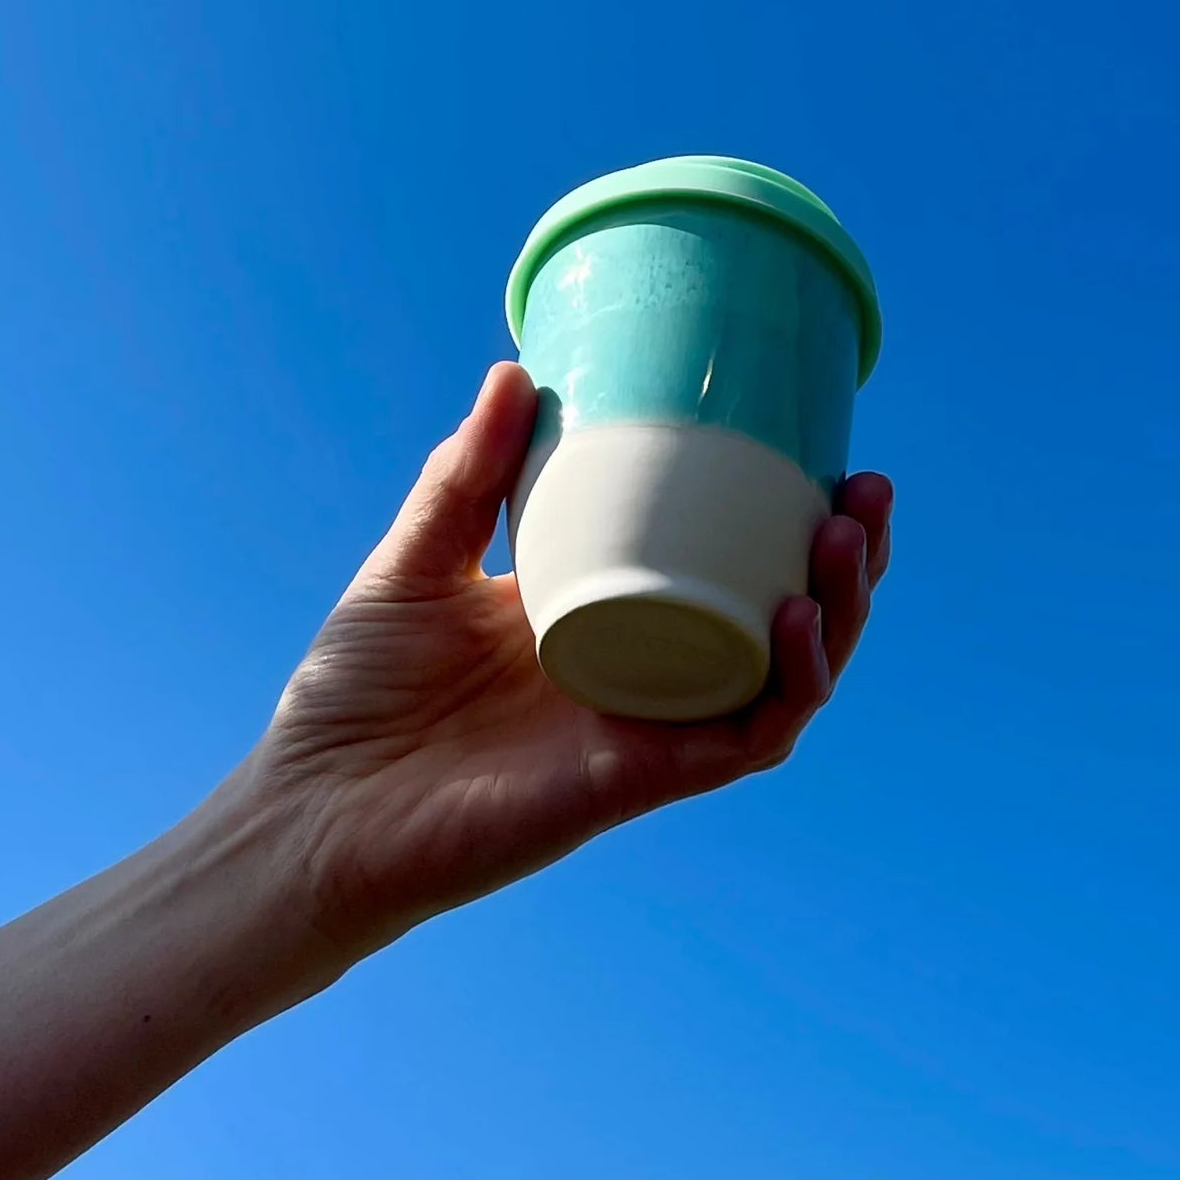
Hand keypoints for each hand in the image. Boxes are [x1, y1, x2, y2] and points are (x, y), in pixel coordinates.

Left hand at [251, 363, 892, 968]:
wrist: (315, 808)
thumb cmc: (356, 693)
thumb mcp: (416, 557)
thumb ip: (464, 474)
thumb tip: (514, 370)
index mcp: (603, 614)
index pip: (721, 563)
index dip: (782, 514)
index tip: (814, 446)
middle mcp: (644, 670)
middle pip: (779, 615)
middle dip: (841, 558)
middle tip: (864, 489)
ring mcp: (649, 726)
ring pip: (786, 676)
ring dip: (838, 610)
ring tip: (845, 534)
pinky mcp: (642, 780)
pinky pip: (746, 735)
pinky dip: (786, 682)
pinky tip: (794, 616)